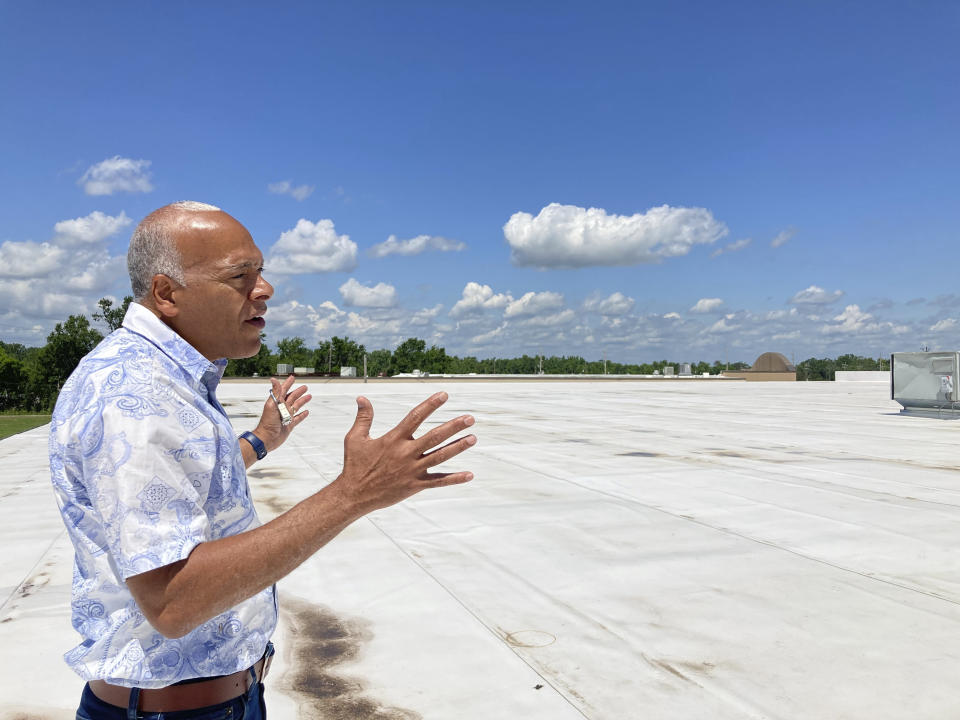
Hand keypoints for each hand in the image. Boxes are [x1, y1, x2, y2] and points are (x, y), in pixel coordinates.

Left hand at [255, 375, 311, 451]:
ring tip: (309, 396)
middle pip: (292, 397)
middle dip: (298, 392)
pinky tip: (306, 412)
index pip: (283, 390)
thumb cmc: (267, 423)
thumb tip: (273, 380)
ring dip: (302, 401)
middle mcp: (282, 408)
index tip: (292, 378)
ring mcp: (286, 416)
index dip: (288, 384)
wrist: (267, 438)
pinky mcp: (290, 424)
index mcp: (277, 402)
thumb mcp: (272, 405)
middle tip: (305, 387)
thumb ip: (275, 392)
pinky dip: (302, 415)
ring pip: (296, 406)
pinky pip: (298, 418)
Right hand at [334, 391, 475, 512]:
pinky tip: (469, 475)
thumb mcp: (355, 438)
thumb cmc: (354, 465)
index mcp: (393, 439)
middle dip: (453, 426)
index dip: (430, 405)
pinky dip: (454, 478)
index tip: (444, 395)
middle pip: (434, 437)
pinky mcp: (414, 486)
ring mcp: (412, 470)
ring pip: (440, 457)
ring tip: (473, 438)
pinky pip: (438, 482)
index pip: (415, 417)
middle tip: (470, 418)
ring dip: (457, 447)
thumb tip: (362, 398)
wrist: (354, 495)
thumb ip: (363, 417)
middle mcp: (405, 453)